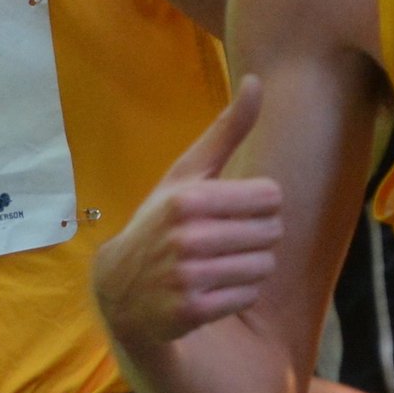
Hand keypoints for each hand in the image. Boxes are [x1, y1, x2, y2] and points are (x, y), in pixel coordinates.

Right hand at [91, 79, 277, 344]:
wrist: (120, 290)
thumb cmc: (162, 222)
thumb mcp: (187, 174)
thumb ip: (226, 130)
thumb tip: (256, 80)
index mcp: (189, 198)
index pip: (272, 196)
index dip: (260, 204)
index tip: (234, 210)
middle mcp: (186, 237)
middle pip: (272, 233)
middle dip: (257, 236)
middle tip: (227, 240)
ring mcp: (187, 277)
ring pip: (264, 267)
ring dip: (250, 266)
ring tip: (219, 264)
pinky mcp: (191, 312)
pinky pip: (248, 297)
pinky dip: (238, 294)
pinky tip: (212, 288)